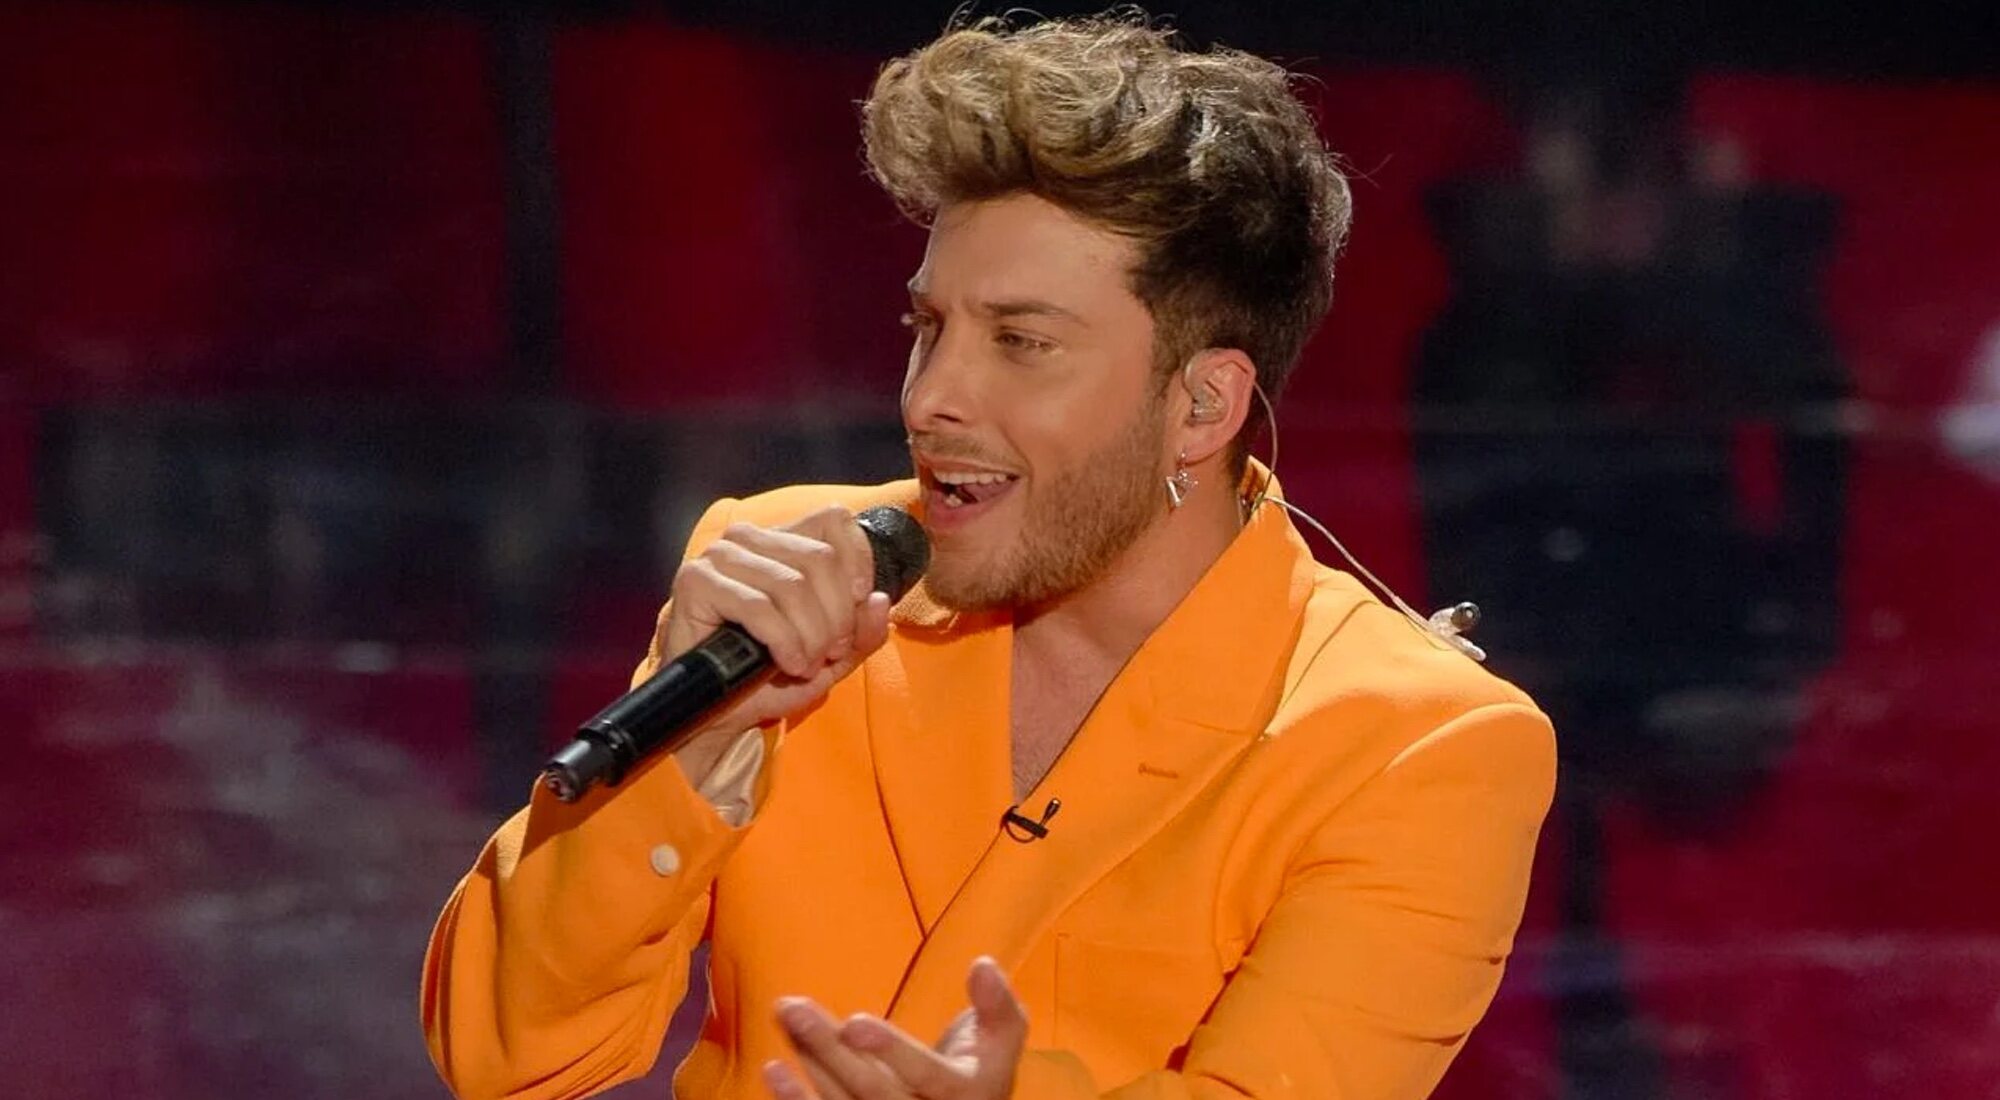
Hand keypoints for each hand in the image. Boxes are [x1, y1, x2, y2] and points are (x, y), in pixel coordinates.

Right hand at [655, 505, 893, 784]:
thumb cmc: (772, 674)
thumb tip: (879, 601)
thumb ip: (863, 630)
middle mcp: (749, 539)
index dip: (857, 561)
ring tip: (807, 664)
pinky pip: (759, 607)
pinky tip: (787, 664)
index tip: (859, 603)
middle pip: (819, 559)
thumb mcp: (832, 655)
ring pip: (792, 584)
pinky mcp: (696, 583)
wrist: (719, 710)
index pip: (833, 520)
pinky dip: (784, 641)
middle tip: (830, 652)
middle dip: (836, 616)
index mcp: (783, 541)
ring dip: (811, 635)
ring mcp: (719, 557)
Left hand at [764, 957, 1026, 1099]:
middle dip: (829, 1051)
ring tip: (785, 1015)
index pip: (926, 1075)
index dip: (891, 1051)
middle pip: (872, 1091)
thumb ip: (998, 1005)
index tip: (854, 1020)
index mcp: (967, 1095)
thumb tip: (982, 965)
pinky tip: (774, 1070)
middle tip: (794, 1009)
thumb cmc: (982, 1066)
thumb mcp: (1004, 1038)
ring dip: (808, 1061)